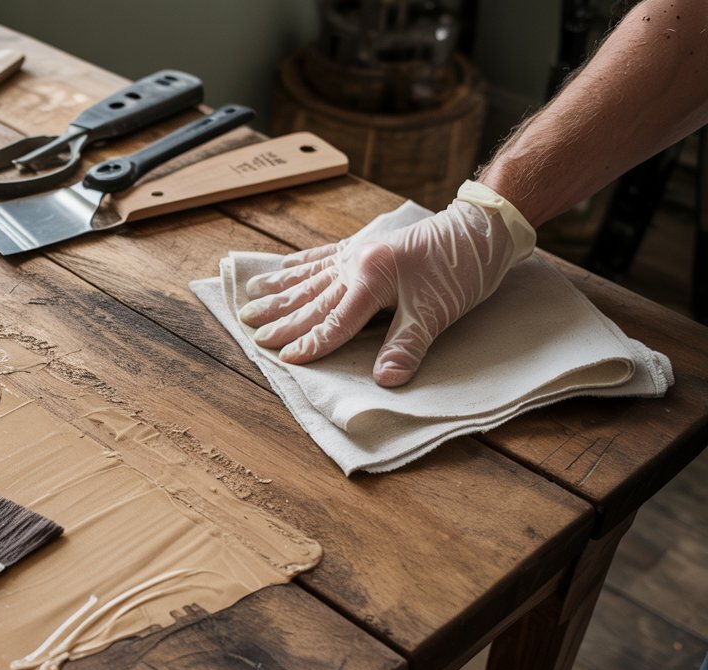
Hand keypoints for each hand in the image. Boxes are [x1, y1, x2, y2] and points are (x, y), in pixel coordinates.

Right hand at [238, 181, 535, 386]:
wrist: (481, 227)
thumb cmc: (462, 269)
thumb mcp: (438, 312)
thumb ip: (406, 346)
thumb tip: (384, 380)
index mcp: (372, 280)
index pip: (334, 322)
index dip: (311, 344)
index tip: (284, 359)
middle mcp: (357, 264)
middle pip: (313, 299)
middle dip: (281, 318)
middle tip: (251, 331)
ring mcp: (358, 253)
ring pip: (310, 278)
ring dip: (280, 292)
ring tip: (250, 299)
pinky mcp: (364, 247)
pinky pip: (323, 257)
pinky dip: (300, 265)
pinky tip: (282, 270)